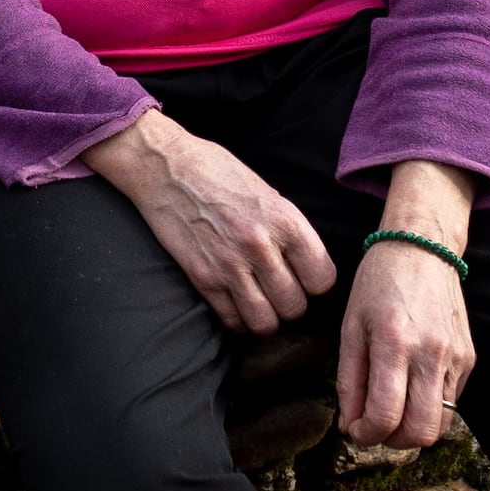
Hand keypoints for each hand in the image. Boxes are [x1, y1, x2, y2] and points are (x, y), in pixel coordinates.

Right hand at [85, 108, 333, 333]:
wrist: (166, 167)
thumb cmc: (218, 172)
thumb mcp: (267, 192)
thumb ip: (288, 229)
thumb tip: (305, 262)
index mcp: (285, 220)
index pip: (323, 279)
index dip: (315, 283)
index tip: (305, 278)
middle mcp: (260, 245)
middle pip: (295, 306)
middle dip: (291, 304)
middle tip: (280, 293)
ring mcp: (229, 264)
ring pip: (265, 323)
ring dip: (266, 318)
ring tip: (261, 304)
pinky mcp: (202, 277)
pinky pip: (231, 320)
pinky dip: (237, 320)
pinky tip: (236, 304)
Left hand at [336, 163, 474, 450]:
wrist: (422, 249)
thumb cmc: (379, 285)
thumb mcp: (351, 327)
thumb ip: (349, 380)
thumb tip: (351, 424)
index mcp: (394, 343)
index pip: (385, 415)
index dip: (365, 434)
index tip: (354, 428)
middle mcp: (430, 353)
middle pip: (420, 432)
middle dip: (393, 440)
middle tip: (375, 426)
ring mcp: (455, 357)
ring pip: (441, 424)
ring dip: (413, 428)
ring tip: (393, 410)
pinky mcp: (469, 358)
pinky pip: (452, 402)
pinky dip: (429, 407)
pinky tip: (412, 387)